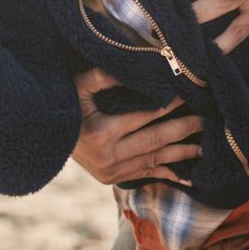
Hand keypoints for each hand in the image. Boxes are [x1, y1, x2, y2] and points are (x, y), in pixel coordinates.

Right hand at [71, 67, 202, 184]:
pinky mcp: (111, 179)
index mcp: (101, 133)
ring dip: (180, 153)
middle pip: (155, 141)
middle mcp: (108, 157)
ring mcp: (111, 172)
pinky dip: (165, 174)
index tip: (188, 94)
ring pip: (154, 161)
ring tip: (204, 146)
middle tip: (206, 119)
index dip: (169, 105)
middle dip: (183, 130)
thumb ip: (101, 77)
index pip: (144, 116)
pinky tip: (186, 177)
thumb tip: (130, 69)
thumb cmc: (61, 107)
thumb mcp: (76, 87)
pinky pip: (144, 175)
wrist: (42, 140)